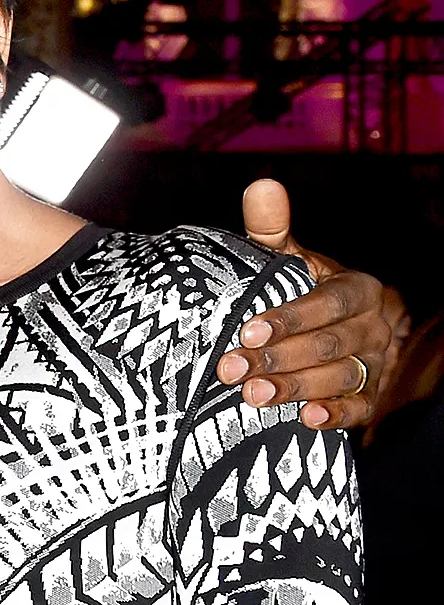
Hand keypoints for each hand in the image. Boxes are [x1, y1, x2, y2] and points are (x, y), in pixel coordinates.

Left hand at [215, 179, 396, 429]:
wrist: (318, 329)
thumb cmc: (291, 287)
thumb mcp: (282, 259)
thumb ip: (270, 229)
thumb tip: (261, 185)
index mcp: (354, 287)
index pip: (329, 302)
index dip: (292, 317)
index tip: (248, 330)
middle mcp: (370, 325)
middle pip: (332, 343)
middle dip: (280, 357)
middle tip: (232, 370)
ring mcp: (372, 361)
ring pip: (342, 376)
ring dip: (297, 387)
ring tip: (252, 396)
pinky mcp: (367, 395)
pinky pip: (360, 408)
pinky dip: (336, 415)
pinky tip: (306, 419)